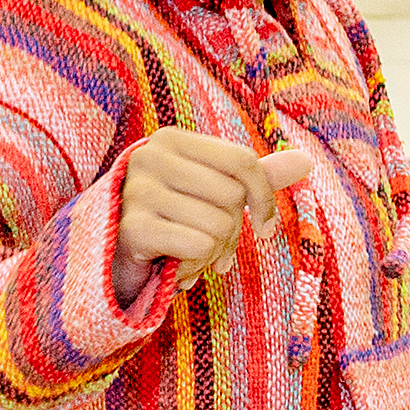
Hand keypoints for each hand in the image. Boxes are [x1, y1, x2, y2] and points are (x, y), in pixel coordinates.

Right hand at [113, 129, 314, 301]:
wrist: (103, 261)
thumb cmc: (164, 222)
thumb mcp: (206, 194)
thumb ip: (251, 177)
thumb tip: (306, 161)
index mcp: (171, 140)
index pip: (243, 161)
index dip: (264, 199)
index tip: (265, 229)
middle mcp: (150, 157)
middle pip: (232, 197)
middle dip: (230, 233)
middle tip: (208, 248)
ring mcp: (138, 191)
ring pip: (219, 225)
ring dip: (212, 254)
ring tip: (187, 257)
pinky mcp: (132, 227)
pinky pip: (199, 246)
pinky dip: (194, 267)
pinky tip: (174, 270)